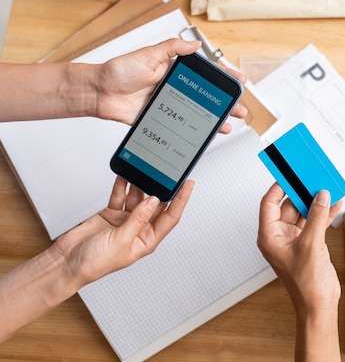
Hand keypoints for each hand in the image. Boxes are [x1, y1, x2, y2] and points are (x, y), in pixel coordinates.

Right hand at [50, 176, 193, 285]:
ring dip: (141, 184)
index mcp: (147, 240)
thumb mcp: (121, 241)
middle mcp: (139, 229)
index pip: (170, 217)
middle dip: (161, 189)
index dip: (181, 200)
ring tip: (145, 170)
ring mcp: (125, 220)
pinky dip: (123, 185)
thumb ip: (138, 219)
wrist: (67, 261)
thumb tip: (154, 201)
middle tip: (166, 172)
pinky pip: (121, 195)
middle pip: (156, 205)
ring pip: (138, 197)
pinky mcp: (111, 213)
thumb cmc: (95, 263)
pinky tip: (126, 175)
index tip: (188, 184)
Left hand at [94, 38, 247, 131]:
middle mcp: (173, 88)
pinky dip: (194, 131)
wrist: (98, 92)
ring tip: (228, 123)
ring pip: (196, 113)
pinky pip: (181, 125)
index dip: (222, 77)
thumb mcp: (147, 55)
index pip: (204, 74)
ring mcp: (168, 104)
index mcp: (173, 70)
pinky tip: (204, 134)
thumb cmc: (118, 71)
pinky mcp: (159, 118)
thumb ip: (172, 49)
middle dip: (225, 103)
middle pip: (205, 97)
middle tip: (240, 108)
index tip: (238, 81)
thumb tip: (195, 45)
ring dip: (214, 119)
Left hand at [258, 183, 342, 313]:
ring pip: (304, 213)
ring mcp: (295, 239)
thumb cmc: (305, 285)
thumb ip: (317, 218)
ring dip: (316, 202)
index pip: (268, 203)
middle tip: (313, 179)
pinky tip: (335, 204)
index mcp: (270, 236)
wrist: (319, 305)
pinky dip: (324, 214)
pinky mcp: (309, 243)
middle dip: (302, 193)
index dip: (278, 187)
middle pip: (288, 205)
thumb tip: (321, 197)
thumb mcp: (311, 245)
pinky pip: (315, 222)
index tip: (288, 174)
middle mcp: (280, 236)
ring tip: (327, 188)